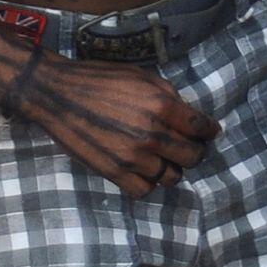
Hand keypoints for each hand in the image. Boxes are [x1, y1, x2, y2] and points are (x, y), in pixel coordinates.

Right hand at [7, 49, 216, 196]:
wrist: (57, 95)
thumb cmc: (99, 79)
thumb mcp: (140, 76)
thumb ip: (168, 95)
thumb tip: (187, 114)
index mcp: (161, 105)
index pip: (201, 127)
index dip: (209, 131)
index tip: (209, 133)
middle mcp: (151, 134)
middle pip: (192, 157)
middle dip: (194, 151)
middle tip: (188, 147)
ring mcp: (133, 157)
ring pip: (171, 178)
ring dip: (171, 169)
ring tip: (163, 159)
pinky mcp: (114, 173)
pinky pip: (145, 190)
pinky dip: (148, 182)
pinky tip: (143, 169)